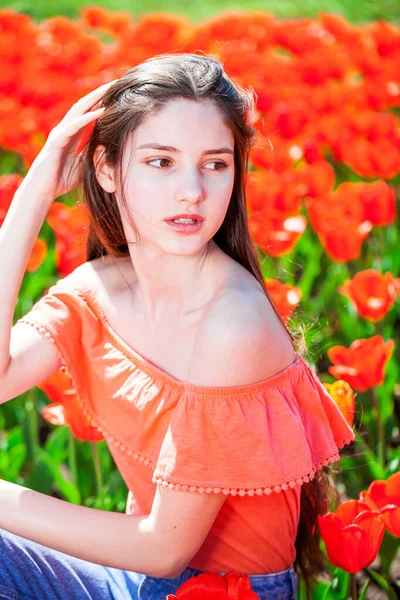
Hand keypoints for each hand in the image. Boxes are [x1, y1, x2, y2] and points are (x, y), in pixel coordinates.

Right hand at [24, 79, 117, 201]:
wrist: (44, 189)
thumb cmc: (63, 178)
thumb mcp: (86, 164)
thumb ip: (95, 153)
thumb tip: (112, 152)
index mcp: (75, 133)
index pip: (91, 112)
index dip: (104, 101)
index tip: (120, 93)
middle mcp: (67, 128)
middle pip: (86, 105)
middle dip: (101, 93)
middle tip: (118, 82)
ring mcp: (61, 132)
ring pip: (79, 110)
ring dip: (95, 99)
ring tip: (110, 89)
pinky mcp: (57, 140)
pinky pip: (73, 126)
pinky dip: (87, 118)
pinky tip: (100, 111)